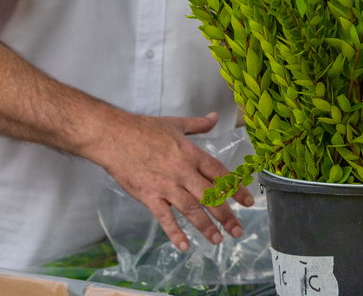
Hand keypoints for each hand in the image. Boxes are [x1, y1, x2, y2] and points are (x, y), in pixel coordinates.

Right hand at [87, 110, 253, 251]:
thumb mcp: (177, 124)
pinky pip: (164, 218)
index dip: (236, 189)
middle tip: (238, 230)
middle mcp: (183, 172)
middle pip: (210, 196)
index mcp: (192, 154)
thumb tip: (215, 117)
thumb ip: (199, 125)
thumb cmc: (144, 129)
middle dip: (226, 215)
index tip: (248, 202)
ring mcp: (166, 186)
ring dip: (206, 227)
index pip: (220, 174)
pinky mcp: (149, 196)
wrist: (114, 136)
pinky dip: (174, 232)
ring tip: (217, 240)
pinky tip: (184, 245)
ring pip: (192, 210)